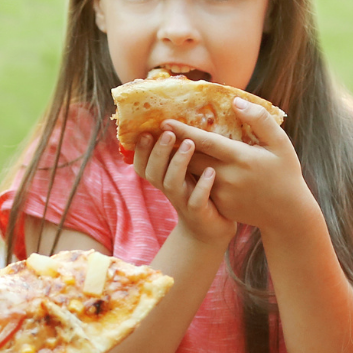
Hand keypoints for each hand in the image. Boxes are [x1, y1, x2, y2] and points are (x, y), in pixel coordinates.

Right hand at [133, 129, 235, 247]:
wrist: (211, 230)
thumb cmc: (200, 193)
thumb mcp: (187, 172)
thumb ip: (180, 153)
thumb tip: (177, 121)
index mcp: (164, 178)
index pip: (143, 165)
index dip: (141, 151)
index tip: (146, 132)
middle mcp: (169, 190)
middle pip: (154, 172)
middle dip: (159, 152)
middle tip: (169, 133)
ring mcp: (183, 202)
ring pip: (172, 183)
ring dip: (178, 162)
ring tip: (189, 144)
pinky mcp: (199, 213)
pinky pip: (196, 201)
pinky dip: (202, 186)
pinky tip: (211, 172)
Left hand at [160, 96, 311, 233]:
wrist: (286, 213)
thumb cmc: (285, 173)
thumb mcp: (280, 143)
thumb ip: (259, 120)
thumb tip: (236, 102)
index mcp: (242, 158)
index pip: (206, 143)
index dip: (184, 131)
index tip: (165, 121)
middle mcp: (228, 178)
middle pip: (191, 159)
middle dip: (173, 145)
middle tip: (157, 132)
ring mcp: (221, 195)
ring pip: (192, 174)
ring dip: (178, 160)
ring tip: (165, 145)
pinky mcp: (219, 206)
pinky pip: (199, 187)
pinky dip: (189, 176)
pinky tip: (180, 165)